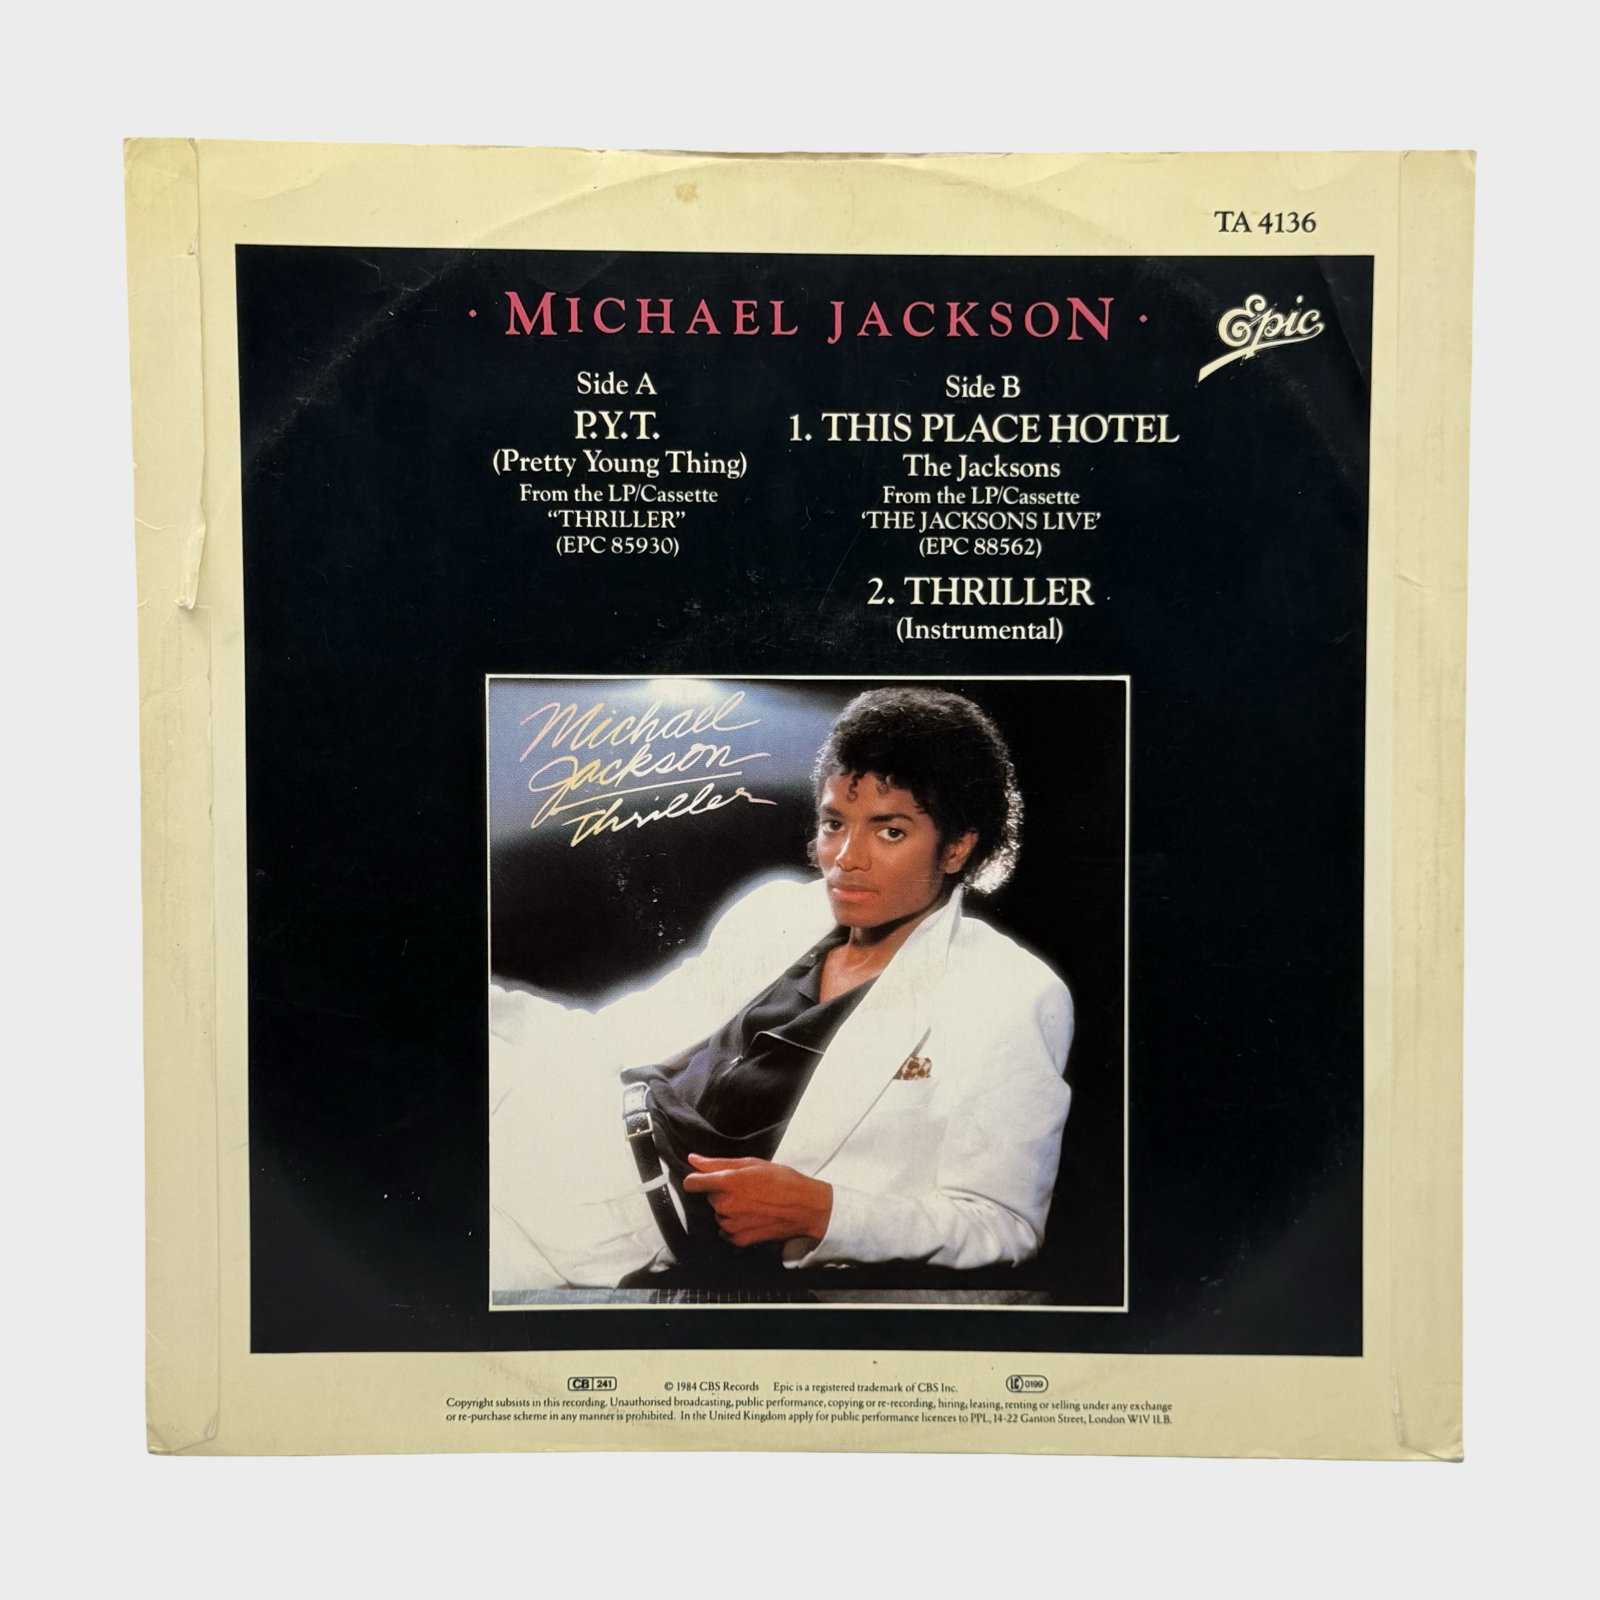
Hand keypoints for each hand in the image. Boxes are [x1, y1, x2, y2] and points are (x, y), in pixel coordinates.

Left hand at [681, 1155, 833, 1247]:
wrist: (805, 1207)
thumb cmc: (783, 1181)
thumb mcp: (751, 1163)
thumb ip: (717, 1163)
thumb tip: (693, 1159)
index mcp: (727, 1182)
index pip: (692, 1183)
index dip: (696, 1180)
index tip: (702, 1180)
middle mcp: (725, 1204)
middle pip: (711, 1197)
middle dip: (723, 1192)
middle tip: (747, 1188)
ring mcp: (731, 1224)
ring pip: (719, 1214)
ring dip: (730, 1209)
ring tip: (753, 1203)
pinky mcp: (739, 1239)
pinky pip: (726, 1231)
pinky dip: (735, 1225)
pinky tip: (753, 1217)